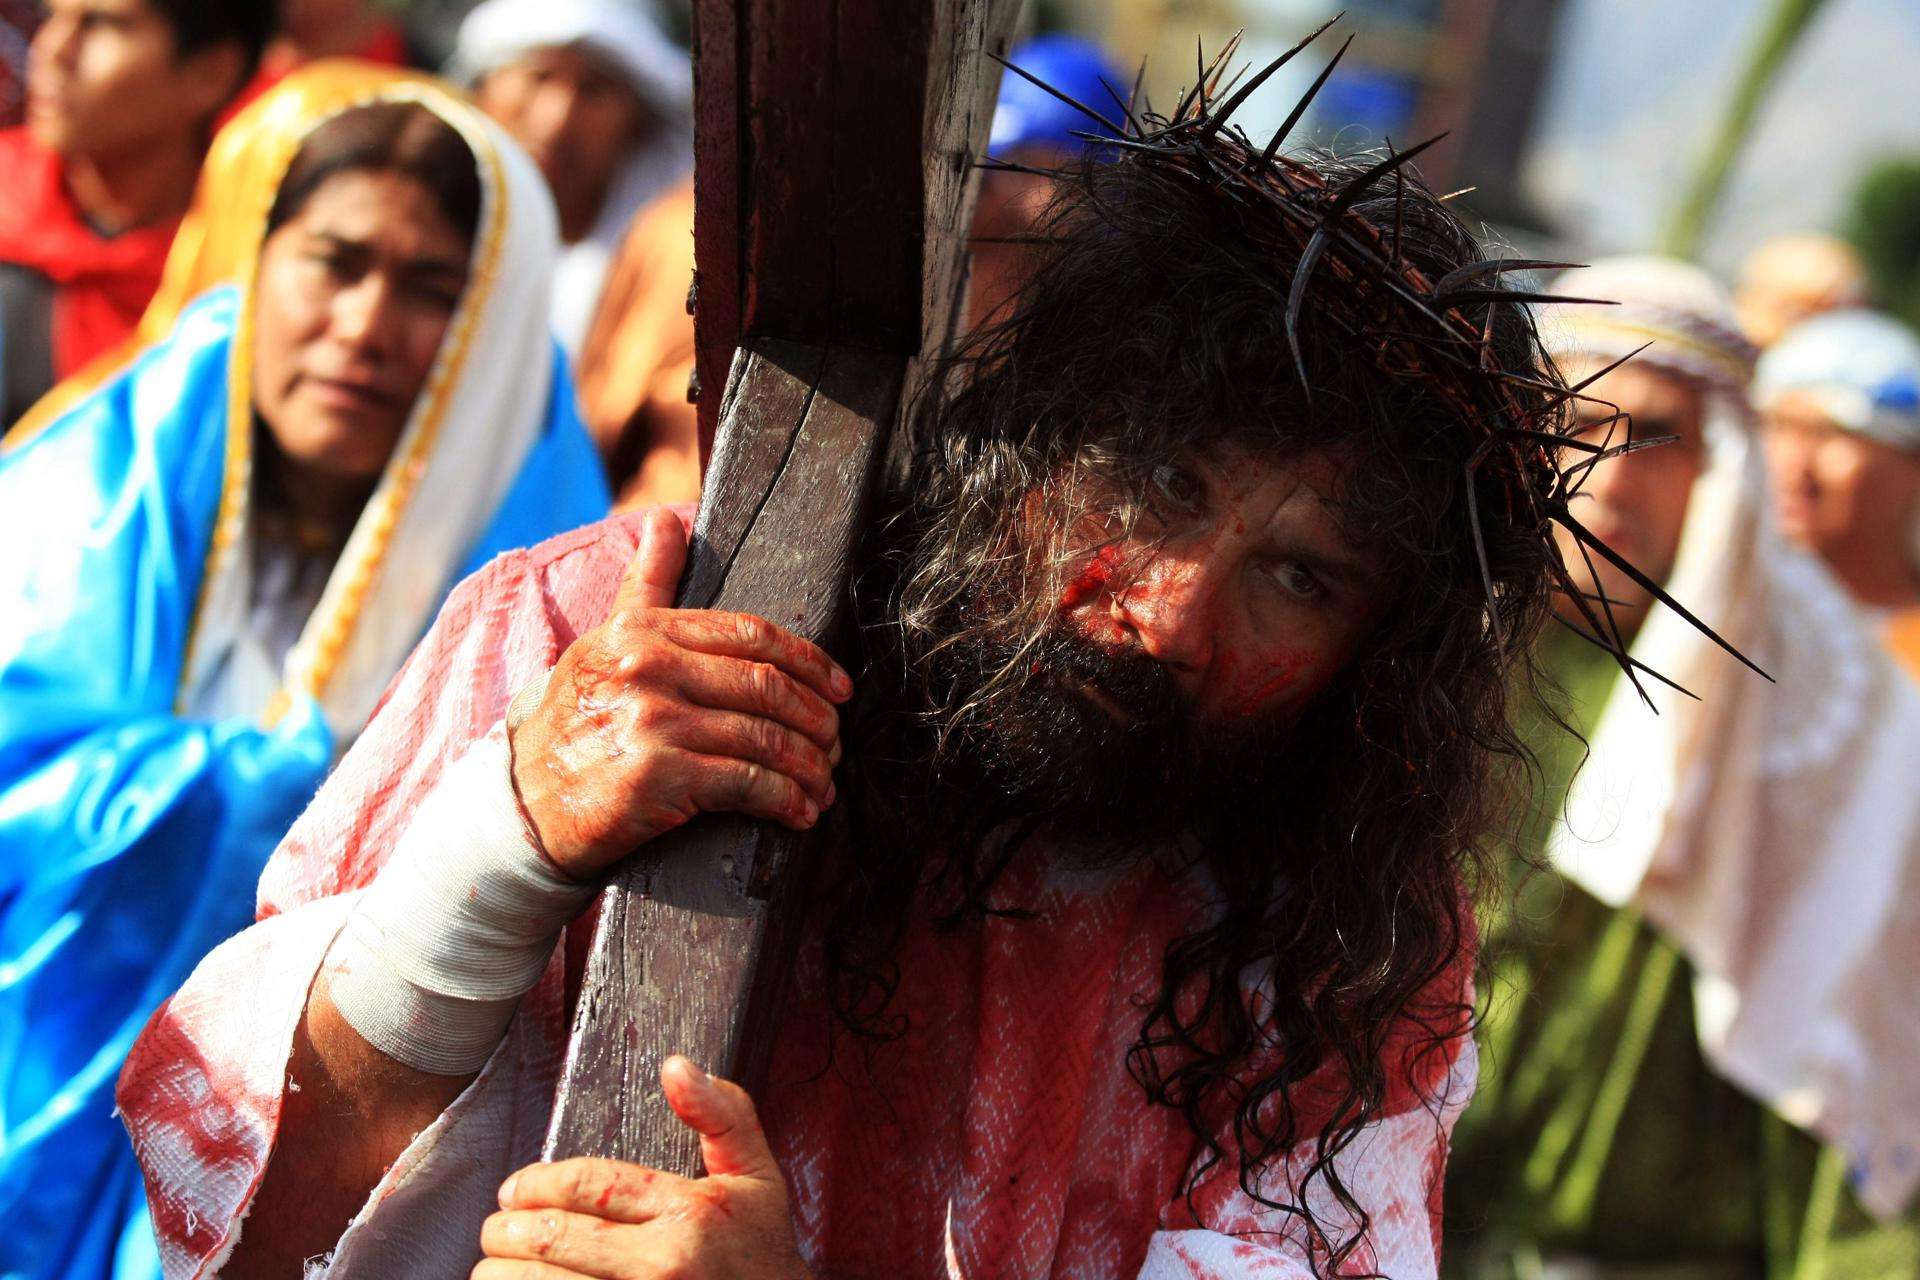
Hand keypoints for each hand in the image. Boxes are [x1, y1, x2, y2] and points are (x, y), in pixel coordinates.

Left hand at [477, 1057, 811, 1279]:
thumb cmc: (758, 1250)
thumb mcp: (756, 1175)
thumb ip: (723, 1113)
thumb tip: (676, 1067)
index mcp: (689, 1215)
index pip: (587, 1185)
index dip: (536, 1182)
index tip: (515, 1188)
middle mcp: (661, 1267)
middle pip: (550, 1236)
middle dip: (506, 1228)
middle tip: (497, 1226)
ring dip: (499, 1271)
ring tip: (497, 1262)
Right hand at [509, 508, 852, 878]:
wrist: (522, 805)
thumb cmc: (574, 723)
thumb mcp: (604, 643)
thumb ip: (647, 586)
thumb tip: (665, 520)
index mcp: (644, 632)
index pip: (751, 635)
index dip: (809, 662)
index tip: (841, 688)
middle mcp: (648, 668)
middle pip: (767, 686)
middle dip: (818, 719)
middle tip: (836, 743)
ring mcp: (652, 722)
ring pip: (764, 736)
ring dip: (809, 765)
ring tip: (823, 783)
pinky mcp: (657, 777)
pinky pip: (746, 783)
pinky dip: (784, 800)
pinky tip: (799, 812)